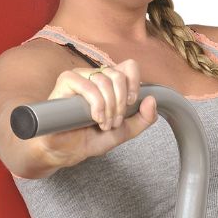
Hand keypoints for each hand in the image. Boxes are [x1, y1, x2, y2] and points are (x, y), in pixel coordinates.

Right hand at [39, 56, 158, 167]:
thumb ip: (143, 119)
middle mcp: (96, 76)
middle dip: (120, 103)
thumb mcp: (125, 131)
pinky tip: (94, 118)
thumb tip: (152, 99)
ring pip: (104, 80)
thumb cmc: (91, 138)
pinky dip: (96, 104)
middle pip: (118, 75)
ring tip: (103, 124)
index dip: (134, 81)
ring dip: (108, 107)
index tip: (131, 103)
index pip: (129, 66)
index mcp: (110, 83)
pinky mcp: (66, 81)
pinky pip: (88, 86)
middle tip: (115, 122)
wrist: (68, 150)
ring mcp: (80, 77)